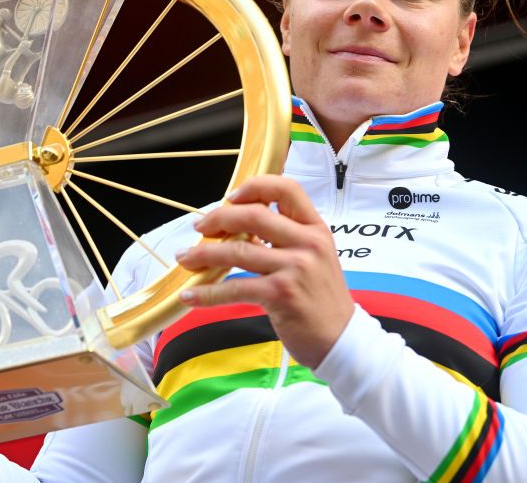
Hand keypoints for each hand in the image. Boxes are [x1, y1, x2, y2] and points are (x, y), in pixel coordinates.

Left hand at [175, 175, 353, 368]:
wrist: (341, 339)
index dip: (255, 186)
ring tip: (185, 258)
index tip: (231, 197)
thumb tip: (236, 227)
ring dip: (204, 254)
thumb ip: (282, 239)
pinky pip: (235, 287)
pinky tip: (190, 295)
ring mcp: (296, 268)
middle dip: (218, 218)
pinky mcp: (281, 294)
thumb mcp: (311, 258)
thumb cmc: (321, 298)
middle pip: (254, 215)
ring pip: (237, 251)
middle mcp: (308, 243)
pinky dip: (207, 292)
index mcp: (315, 228)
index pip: (287, 189)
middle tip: (199, 227)